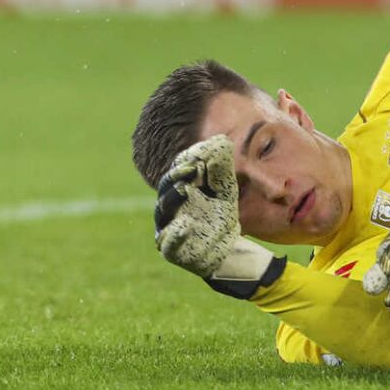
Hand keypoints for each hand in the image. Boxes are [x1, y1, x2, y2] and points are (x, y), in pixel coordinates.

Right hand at [153, 135, 284, 298]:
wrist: (226, 248)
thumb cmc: (220, 215)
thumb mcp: (225, 190)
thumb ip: (221, 169)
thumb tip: (220, 140)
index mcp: (180, 190)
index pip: (177, 173)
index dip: (185, 164)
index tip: (198, 157)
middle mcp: (169, 207)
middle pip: (166, 188)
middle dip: (176, 177)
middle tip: (191, 169)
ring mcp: (168, 227)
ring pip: (163, 211)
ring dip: (172, 199)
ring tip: (184, 189)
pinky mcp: (171, 249)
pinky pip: (168, 242)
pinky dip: (175, 234)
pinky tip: (185, 226)